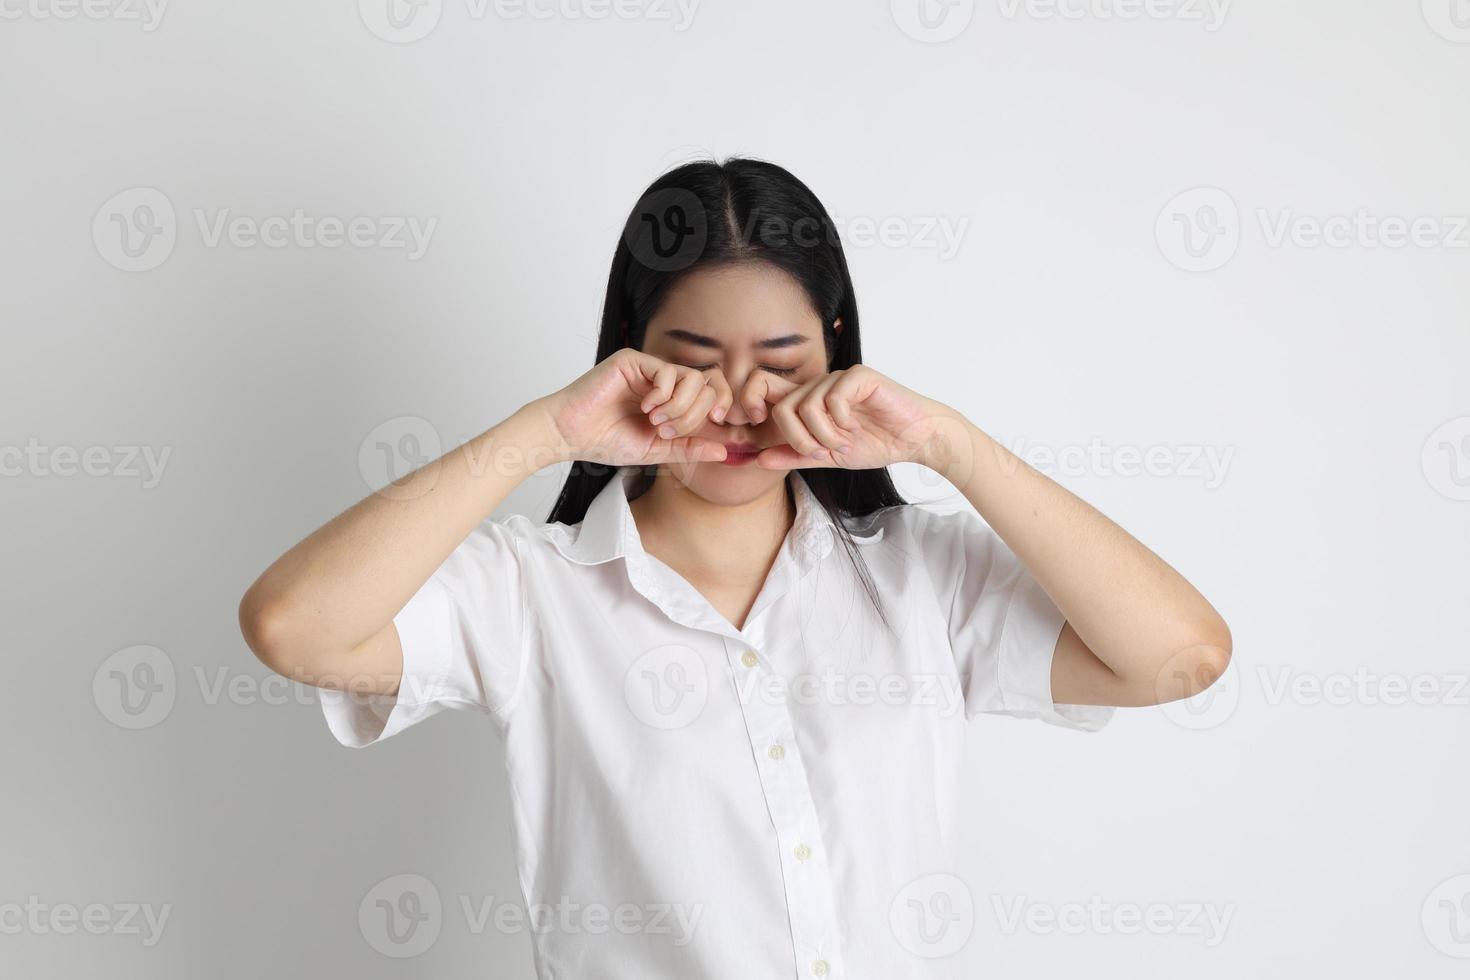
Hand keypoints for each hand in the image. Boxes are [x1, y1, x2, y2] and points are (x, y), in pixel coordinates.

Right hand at [534, 349, 729, 466]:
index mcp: (672, 400)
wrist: (571, 434)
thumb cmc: (607, 442)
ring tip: (656, 421)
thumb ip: (689, 448)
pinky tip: (645, 408)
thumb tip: (725, 452)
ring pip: (692, 377)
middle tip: (666, 430)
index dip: (718, 410)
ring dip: (680, 406)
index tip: (711, 427)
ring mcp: (649, 369)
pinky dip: (663, 395)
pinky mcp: (633, 360)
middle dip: (693, 415)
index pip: (712, 395)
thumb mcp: (656, 450)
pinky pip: (668, 371)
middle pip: (707, 386)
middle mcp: (664, 381)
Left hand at [740, 365, 962, 470]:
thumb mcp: (828, 457)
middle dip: (799, 439)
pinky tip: (855, 427)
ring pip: (808, 406)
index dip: (752, 405)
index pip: (764, 390)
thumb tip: (757, 459)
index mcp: (807, 401)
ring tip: (845, 442)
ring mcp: (838, 378)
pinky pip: (833, 398)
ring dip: (825, 435)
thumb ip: (795, 455)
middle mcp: (818, 385)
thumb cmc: (875, 443)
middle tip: (821, 452)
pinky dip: (842, 421)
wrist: (914, 439)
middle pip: (784, 407)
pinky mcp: (859, 376)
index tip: (761, 434)